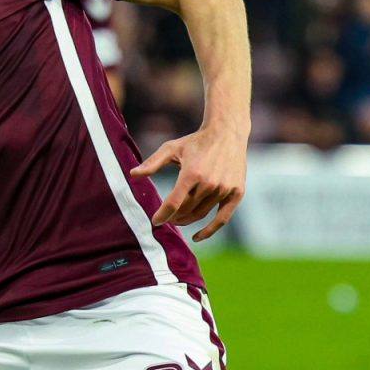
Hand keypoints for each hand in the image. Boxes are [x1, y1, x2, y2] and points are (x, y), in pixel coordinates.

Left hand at [130, 126, 247, 241]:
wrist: (227, 133)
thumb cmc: (195, 141)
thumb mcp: (171, 148)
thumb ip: (152, 163)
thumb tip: (132, 175)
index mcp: (191, 173)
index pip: (173, 203)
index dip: (162, 215)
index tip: (155, 221)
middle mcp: (209, 183)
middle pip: (186, 210)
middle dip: (173, 217)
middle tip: (166, 219)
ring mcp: (224, 189)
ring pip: (201, 214)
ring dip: (187, 220)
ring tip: (177, 220)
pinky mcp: (236, 193)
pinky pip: (222, 219)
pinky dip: (210, 230)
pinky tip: (197, 236)